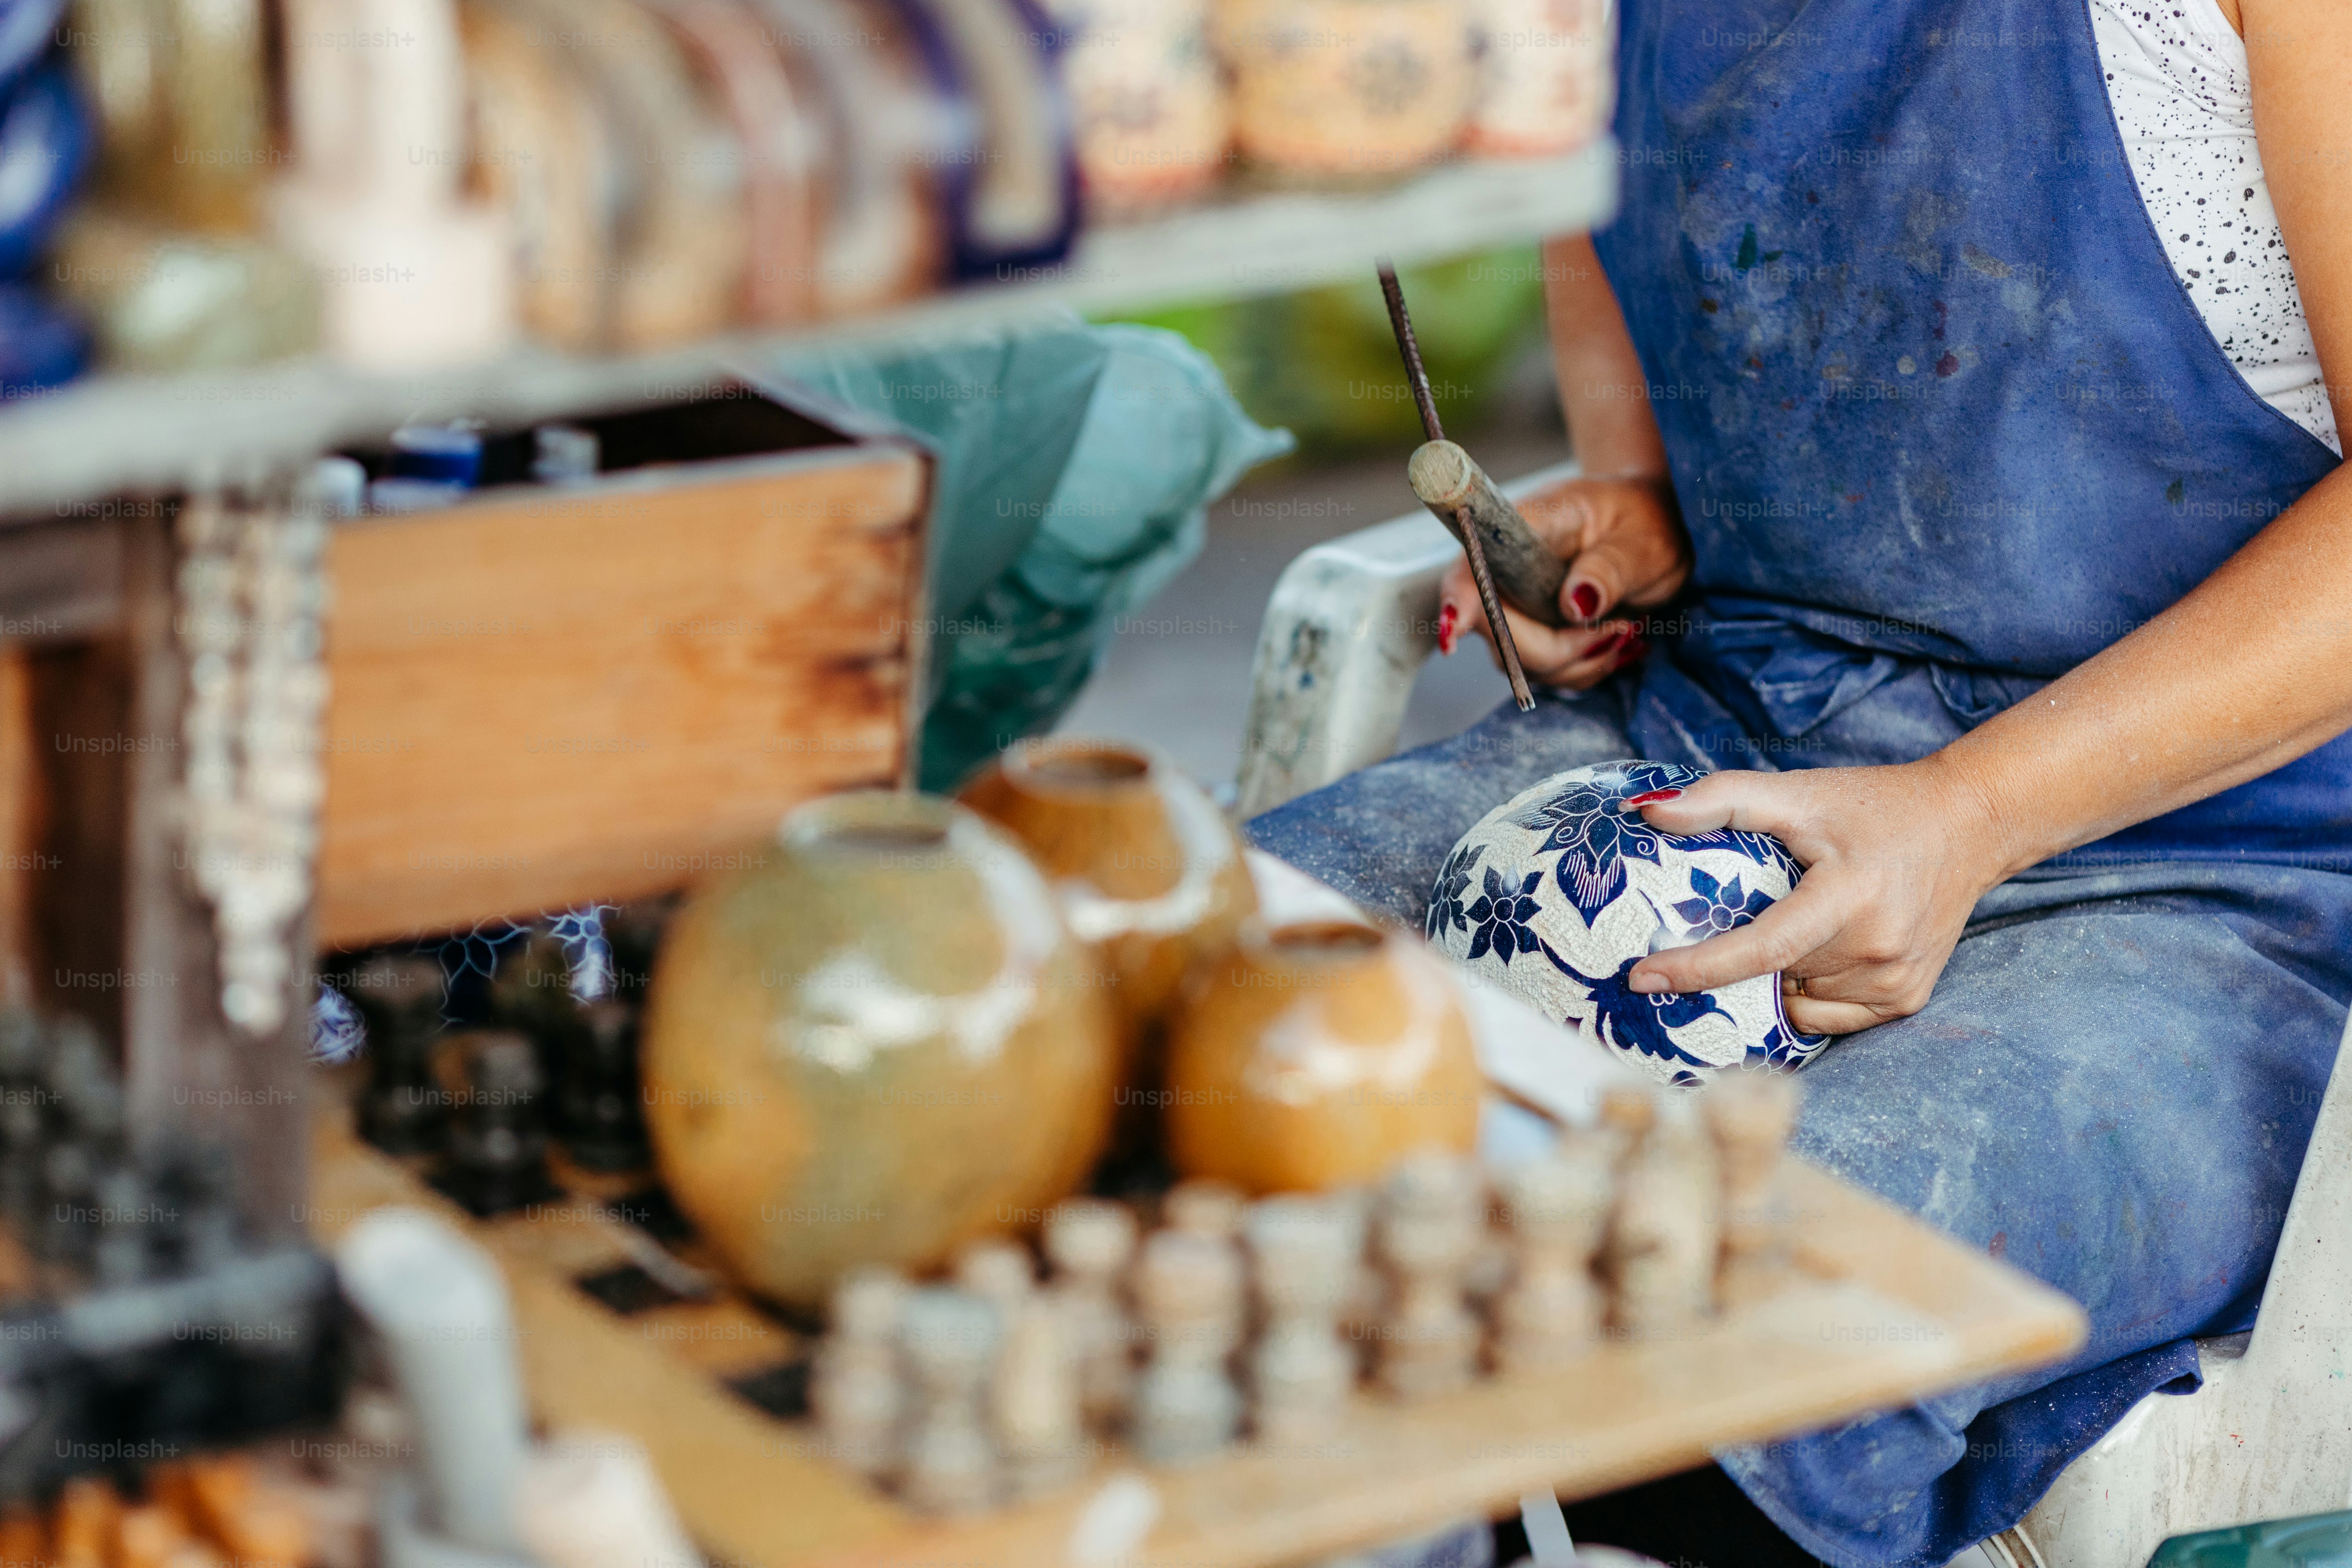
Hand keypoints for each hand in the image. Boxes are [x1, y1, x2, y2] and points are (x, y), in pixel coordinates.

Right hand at [1437, 474, 1690, 689]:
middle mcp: (1506, 568)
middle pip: (1497, 631)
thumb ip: (1609, 570)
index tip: (1451, 631)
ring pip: (1517, 661)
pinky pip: (1540, 671)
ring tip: (1626, 629)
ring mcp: (1513, 603)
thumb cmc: (1646, 520)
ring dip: (1576, 662)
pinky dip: (1581, 668)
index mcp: (1529, 526)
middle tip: (1621, 630)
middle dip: (1558, 649)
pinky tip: (1613, 641)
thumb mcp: (1644, 542)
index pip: (1477, 563)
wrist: (1652, 526)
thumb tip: (1574, 605)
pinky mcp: (1528, 630)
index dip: (1460, 599)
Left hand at [1625, 760, 2010, 1035]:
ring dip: (1779, 974)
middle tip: (1749, 909)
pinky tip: (1822, 950)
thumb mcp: (1800, 792)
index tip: (1640, 979)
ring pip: (1797, 999)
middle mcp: (1877, 949)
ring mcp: (1896, 982)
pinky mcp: (1906, 1000)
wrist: (1969, 825)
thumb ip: (1723, 799)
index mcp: (1850, 897)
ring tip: (1803, 919)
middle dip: (1741, 955)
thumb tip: (1647, 811)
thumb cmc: (1875, 807)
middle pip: (1773, 973)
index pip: (1762, 947)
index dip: (1698, 968)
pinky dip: (1808, 992)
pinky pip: (1828, 1015)